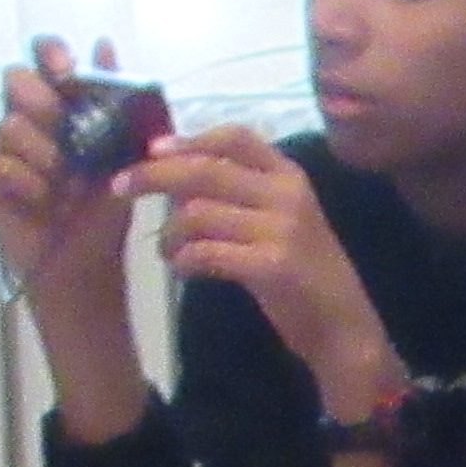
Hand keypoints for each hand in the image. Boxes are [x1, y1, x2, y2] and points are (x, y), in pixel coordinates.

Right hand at [0, 37, 149, 304]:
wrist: (87, 261)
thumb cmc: (103, 207)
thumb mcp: (122, 154)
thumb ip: (114, 101)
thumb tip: (103, 44)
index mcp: (60, 106)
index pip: (44, 57)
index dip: (50, 53)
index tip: (65, 69)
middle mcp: (25, 118)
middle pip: (16, 80)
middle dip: (43, 102)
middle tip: (64, 129)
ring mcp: (0, 146)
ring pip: (10, 125)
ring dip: (45, 156)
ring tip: (66, 185)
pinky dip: (24, 182)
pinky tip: (42, 200)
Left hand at [142, 126, 395, 418]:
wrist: (345, 329)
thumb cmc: (305, 274)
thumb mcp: (283, 220)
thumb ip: (242, 192)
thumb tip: (175, 172)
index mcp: (291, 177)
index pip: (235, 137)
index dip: (189, 139)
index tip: (154, 149)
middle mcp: (288, 195)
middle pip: (204, 170)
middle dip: (153, 176)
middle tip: (120, 187)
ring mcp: (283, 230)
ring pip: (198, 213)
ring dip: (168, 232)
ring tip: (165, 250)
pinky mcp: (273, 266)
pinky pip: (207, 252)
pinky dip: (184, 259)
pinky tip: (183, 269)